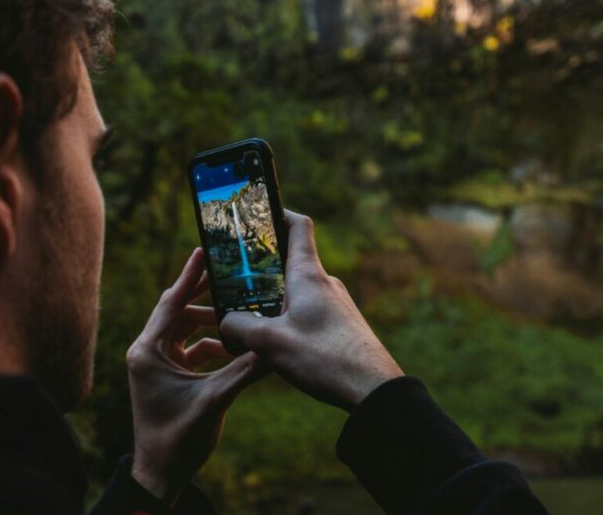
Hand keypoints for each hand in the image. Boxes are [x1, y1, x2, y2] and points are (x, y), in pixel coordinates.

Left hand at [127, 247, 266, 504]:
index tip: (204, 250)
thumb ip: (244, 371)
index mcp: (148, 351)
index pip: (171, 302)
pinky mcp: (167, 375)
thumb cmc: (177, 440)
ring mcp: (156, 363)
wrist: (161, 474)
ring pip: (185, 329)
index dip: (189, 276)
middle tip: (229, 274)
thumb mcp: (214, 400)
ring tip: (237, 309)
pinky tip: (234, 345)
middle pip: (178, 311)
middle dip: (204, 295)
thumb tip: (274, 347)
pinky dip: (210, 344)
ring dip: (210, 321)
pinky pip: (189, 349)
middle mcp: (148, 351)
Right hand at [220, 210, 402, 412]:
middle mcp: (325, 283)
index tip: (259, 211)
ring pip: (298, 292)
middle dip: (263, 266)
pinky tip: (276, 341)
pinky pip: (309, 312)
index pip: (298, 226)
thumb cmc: (324, 359)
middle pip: (291, 262)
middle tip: (235, 276)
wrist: (374, 390)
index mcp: (308, 275)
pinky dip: (289, 317)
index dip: (278, 213)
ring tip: (249, 315)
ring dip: (274, 298)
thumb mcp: (270, 343)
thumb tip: (228, 321)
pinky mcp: (341, 326)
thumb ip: (240, 325)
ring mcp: (336, 305)